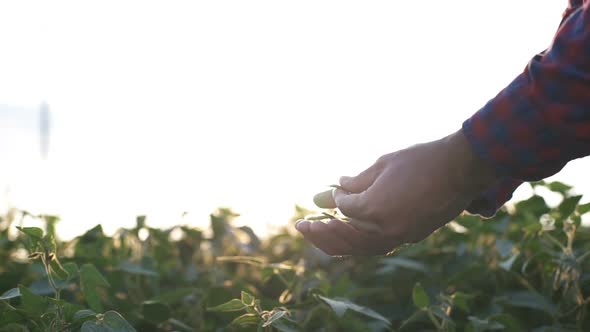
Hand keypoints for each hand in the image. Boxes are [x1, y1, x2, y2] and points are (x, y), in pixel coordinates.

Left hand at [295, 130, 497, 255]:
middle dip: (320, 232)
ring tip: (316, 235)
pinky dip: (358, 244)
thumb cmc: (421, 159)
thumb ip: (356, 181)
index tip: (339, 187)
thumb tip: (333, 191)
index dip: (338, 196)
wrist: (462, 168)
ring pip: (360, 248)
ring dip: (335, 242)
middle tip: (300, 225)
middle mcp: (385, 229)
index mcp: (374, 209)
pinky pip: (377, 247)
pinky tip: (348, 237)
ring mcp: (400, 237)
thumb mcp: (383, 164)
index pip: (344, 207)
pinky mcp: (411, 237)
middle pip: (344, 238)